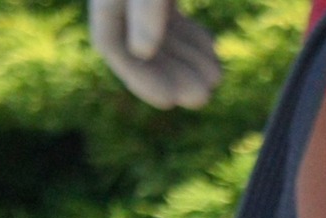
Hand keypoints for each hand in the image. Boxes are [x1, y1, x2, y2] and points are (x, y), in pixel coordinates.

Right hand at [89, 0, 222, 108]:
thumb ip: (145, 8)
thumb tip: (141, 52)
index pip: (109, 42)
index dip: (138, 77)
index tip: (168, 101)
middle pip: (138, 43)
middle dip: (171, 74)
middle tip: (201, 97)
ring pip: (159, 30)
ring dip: (187, 58)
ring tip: (215, 76)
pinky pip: (170, 13)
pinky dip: (190, 33)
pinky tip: (212, 47)